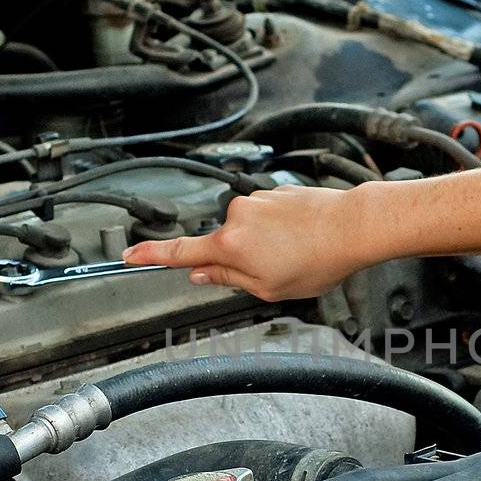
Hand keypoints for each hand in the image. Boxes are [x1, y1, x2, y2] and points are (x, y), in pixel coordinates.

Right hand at [122, 184, 374, 300]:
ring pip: (247, 234)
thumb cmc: (317, 260)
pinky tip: (303, 240)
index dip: (150, 256)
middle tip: (275, 274)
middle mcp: (236, 216)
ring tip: (297, 256)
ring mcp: (256, 201)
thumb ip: (229, 280)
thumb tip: (200, 275)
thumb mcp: (269, 288)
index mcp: (229, 244)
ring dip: (265, 248)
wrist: (353, 226)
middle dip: (240, 263)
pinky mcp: (274, 192)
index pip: (179, 252)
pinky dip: (279, 233)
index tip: (128, 255)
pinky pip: (266, 220)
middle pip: (222, 247)